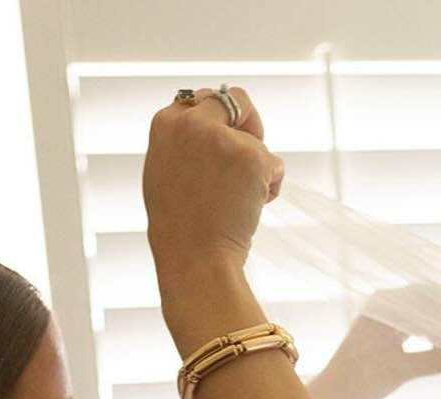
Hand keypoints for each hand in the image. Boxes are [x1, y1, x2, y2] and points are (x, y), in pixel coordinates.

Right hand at [143, 85, 284, 274]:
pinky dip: (271, 187)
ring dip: (256, 168)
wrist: (194, 257)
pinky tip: (250, 208)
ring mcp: (223, 138)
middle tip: (249, 158)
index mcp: (166, 122)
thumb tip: (208, 127)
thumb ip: (184, 143)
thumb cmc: (179, 226)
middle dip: (249, 124)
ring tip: (236, 201)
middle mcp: (193, 122)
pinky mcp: (252, 157)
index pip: (203, 100)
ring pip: (258, 141)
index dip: (219, 122)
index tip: (223, 144)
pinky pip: (276, 165)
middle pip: (235, 99)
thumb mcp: (165, 171)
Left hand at [308, 316, 440, 398]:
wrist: (334, 394)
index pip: (426, 296)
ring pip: (420, 314)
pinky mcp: (384, 332)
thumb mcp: (401, 370)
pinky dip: (430, 332)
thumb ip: (435, 362)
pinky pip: (413, 325)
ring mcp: (383, 318)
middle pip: (425, 303)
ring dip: (440, 325)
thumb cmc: (360, 380)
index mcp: (383, 306)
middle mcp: (382, 306)